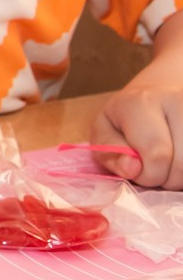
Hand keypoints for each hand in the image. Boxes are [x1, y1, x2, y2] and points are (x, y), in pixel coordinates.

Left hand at [93, 74, 182, 188]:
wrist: (155, 99)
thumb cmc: (125, 121)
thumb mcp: (105, 135)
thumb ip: (112, 154)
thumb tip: (132, 169)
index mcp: (141, 103)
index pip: (157, 154)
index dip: (148, 175)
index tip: (138, 171)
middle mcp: (177, 100)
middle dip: (168, 179)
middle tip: (155, 171)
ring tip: (170, 166)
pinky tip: (180, 162)